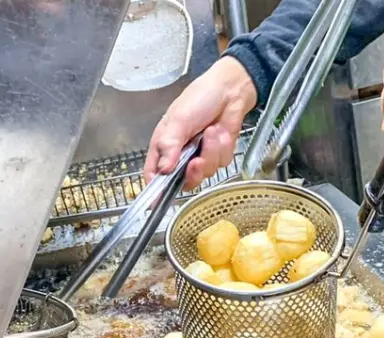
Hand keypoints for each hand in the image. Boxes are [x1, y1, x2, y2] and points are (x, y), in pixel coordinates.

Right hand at [144, 56, 257, 189]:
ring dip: (212, 152)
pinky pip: (220, 164)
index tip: (157, 201)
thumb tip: (163, 169)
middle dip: (194, 170)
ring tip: (213, 131)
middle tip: (198, 159)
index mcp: (164, 146)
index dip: (155, 190)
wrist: (229, 91)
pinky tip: (221, 133)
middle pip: (183, 180)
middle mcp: (180, 155)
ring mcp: (199, 156)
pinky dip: (223, 148)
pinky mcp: (217, 156)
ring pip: (205, 173)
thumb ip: (170, 144)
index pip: (154, 174)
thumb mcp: (179, 120)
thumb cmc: (199, 98)